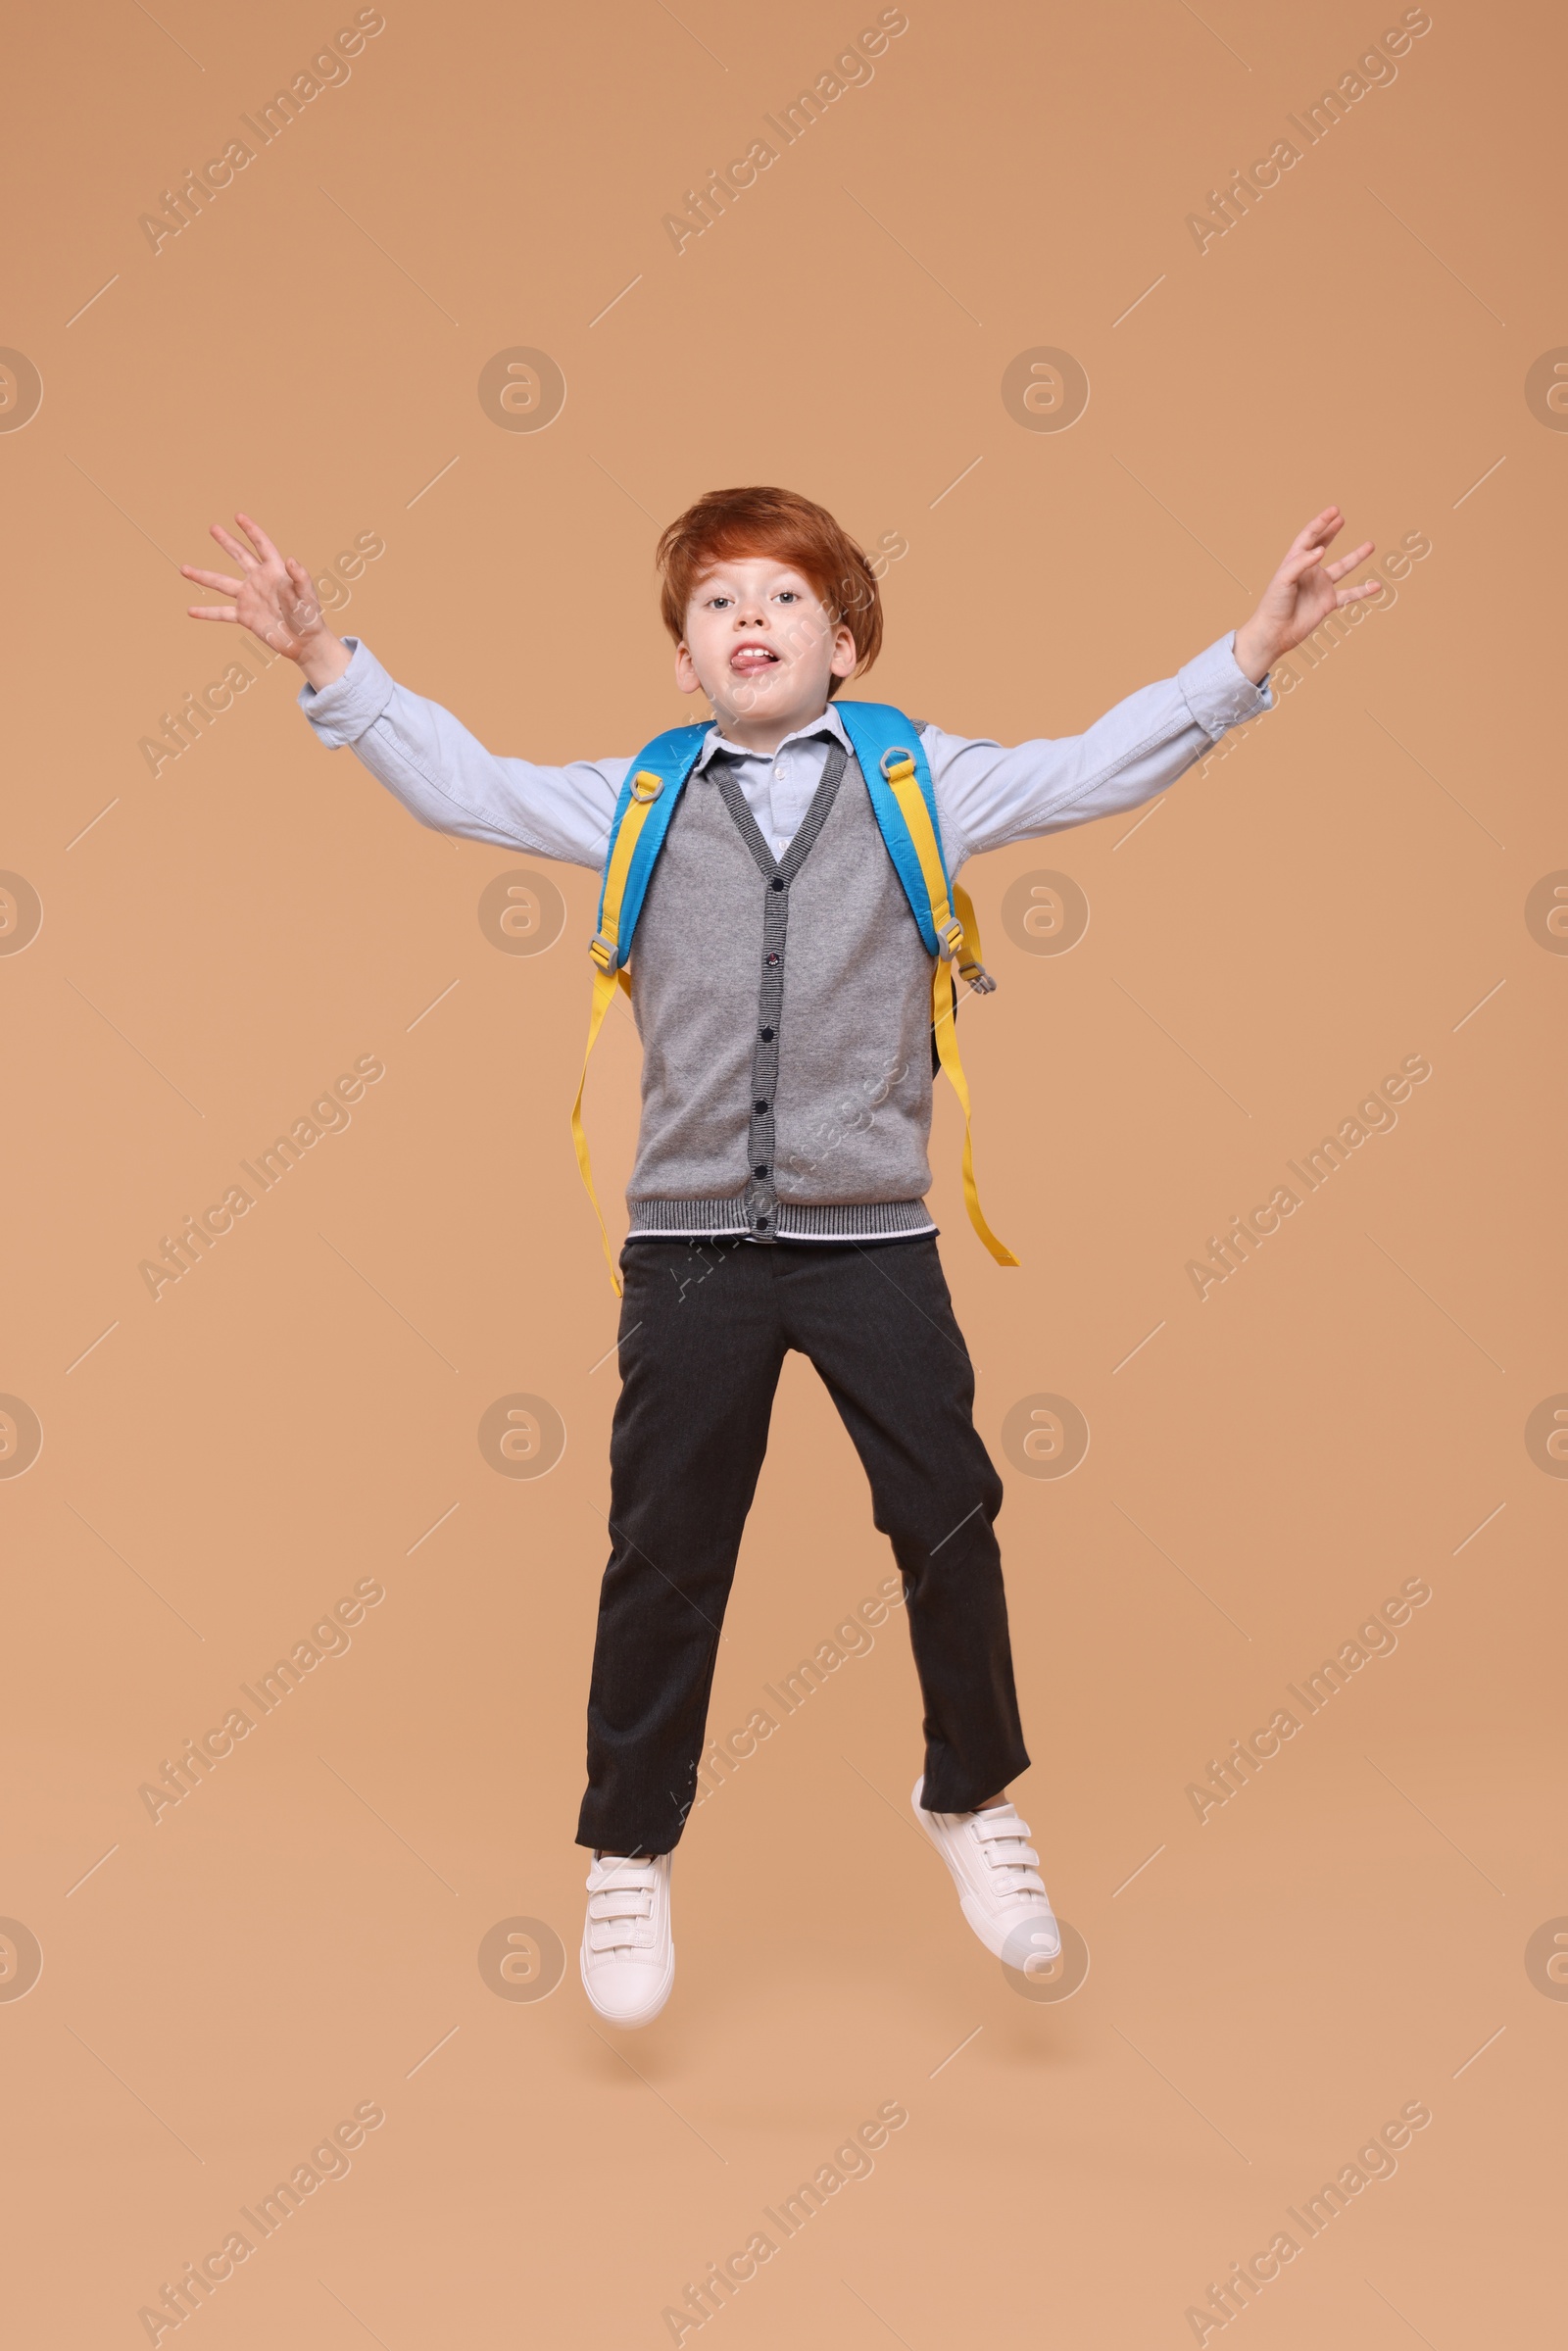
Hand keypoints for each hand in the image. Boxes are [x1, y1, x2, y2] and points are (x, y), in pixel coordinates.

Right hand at [182, 512, 350, 689]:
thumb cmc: (310, 618)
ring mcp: (249, 598)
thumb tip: (291, 559)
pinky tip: (190, 611)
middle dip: (226, 542)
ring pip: (222, 583)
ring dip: (203, 576)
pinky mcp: (245, 616)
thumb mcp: (307, 596)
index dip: (251, 531)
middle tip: (213, 528)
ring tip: (183, 569)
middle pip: (239, 556)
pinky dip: (206, 612)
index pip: (262, 545)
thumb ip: (300, 578)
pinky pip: (221, 613)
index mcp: (276, 572)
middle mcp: (259, 581)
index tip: (238, 516)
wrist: (304, 644)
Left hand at [1232, 507, 1381, 683]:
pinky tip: (1376, 586)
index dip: (1321, 523)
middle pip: (1323, 546)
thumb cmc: (1274, 604)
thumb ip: (1302, 562)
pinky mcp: (1328, 603)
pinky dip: (1363, 591)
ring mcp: (1320, 587)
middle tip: (1341, 518)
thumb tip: (1321, 550)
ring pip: (1343, 568)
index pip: (1309, 537)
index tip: (1335, 511)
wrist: (1275, 633)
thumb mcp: (1284, 579)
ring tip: (1371, 545)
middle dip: (1331, 531)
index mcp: (1295, 562)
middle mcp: (1309, 572)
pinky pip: (1350, 594)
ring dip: (1356, 557)